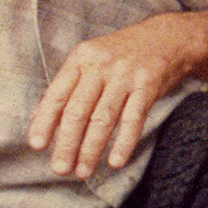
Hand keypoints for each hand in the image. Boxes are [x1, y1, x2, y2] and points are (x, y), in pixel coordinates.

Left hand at [28, 14, 200, 177]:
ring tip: (83, 171)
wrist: (169, 36)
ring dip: (91, 149)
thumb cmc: (124, 52)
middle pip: (79, 111)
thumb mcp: (92, 59)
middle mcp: (102, 65)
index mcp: (82, 58)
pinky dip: (124, 143)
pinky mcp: (148, 85)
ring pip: (103, 119)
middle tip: (60, 169)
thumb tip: (38, 118)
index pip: (58, 94)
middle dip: (67, 144)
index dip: (45, 121)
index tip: (37, 145)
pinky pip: (133, 119)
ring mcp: (126, 75)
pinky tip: (116, 161)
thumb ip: (68, 86)